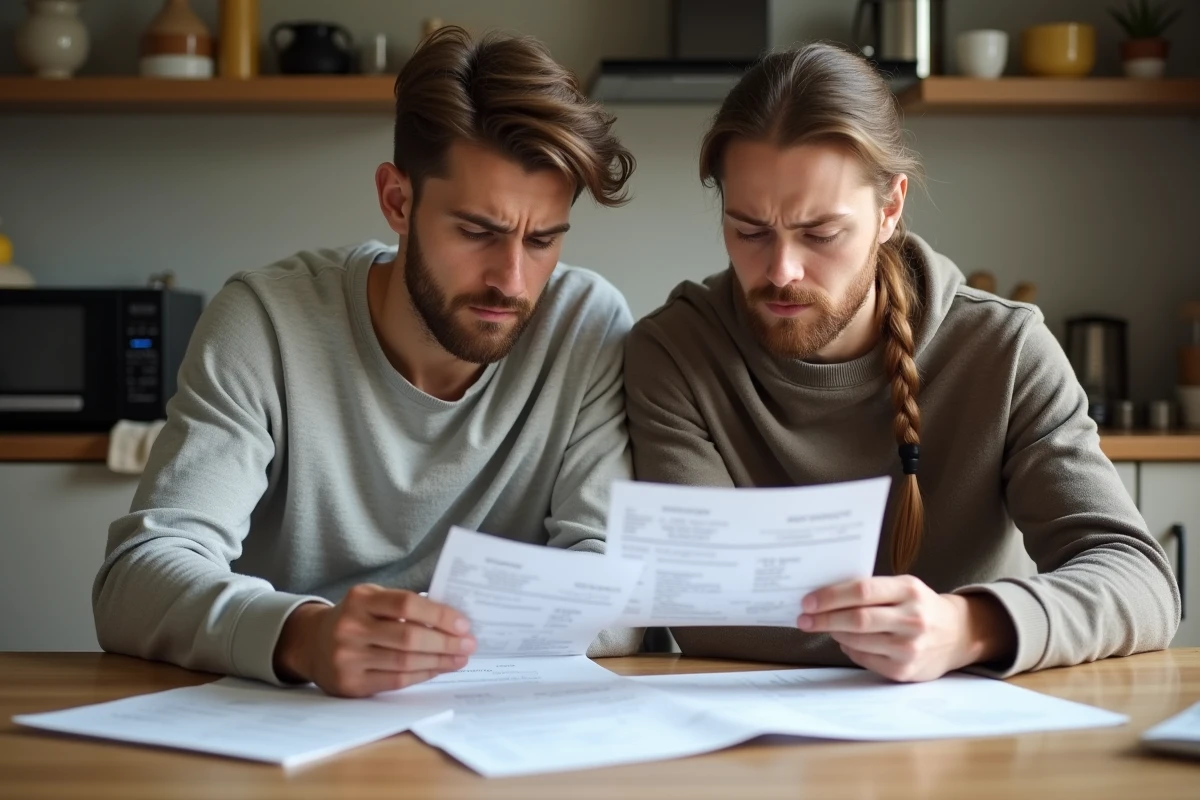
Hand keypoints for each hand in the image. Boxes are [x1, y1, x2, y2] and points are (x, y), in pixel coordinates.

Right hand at [273, 584, 475, 696]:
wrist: (312, 643)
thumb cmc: (355, 617)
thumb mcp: (372, 599)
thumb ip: (403, 605)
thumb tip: (452, 618)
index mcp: (360, 599)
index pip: (406, 605)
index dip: (439, 615)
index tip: (463, 623)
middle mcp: (350, 628)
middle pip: (409, 637)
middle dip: (445, 642)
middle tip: (469, 644)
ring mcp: (347, 658)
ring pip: (405, 662)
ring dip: (439, 661)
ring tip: (460, 658)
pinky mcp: (350, 684)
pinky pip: (396, 680)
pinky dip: (422, 675)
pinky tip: (438, 669)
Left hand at [798, 576, 1014, 681]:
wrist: (958, 635)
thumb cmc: (920, 606)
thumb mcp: (903, 588)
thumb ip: (871, 590)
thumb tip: (824, 596)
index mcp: (909, 590)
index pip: (862, 591)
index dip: (830, 596)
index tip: (808, 601)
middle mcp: (912, 619)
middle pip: (857, 619)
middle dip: (824, 618)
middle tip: (804, 618)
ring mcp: (909, 647)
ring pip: (857, 641)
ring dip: (834, 633)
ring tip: (823, 627)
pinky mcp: (904, 670)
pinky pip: (864, 659)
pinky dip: (849, 649)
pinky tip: (846, 641)